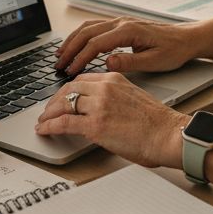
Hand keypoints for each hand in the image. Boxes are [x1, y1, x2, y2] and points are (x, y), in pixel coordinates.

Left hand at [34, 72, 189, 167]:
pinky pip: (64, 123)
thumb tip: (101, 109)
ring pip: (63, 105)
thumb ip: (114, 98)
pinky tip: (44, 130)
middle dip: (54, 101)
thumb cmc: (158, 123)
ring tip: (43, 122)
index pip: (82, 80)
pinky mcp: (95, 125)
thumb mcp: (133, 98)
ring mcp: (98, 106)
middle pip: (68, 89)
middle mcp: (104, 88)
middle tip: (48, 110)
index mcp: (114, 79)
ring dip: (49, 114)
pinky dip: (50, 126)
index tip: (61, 98)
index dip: (67, 90)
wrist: (168, 134)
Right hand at [54, 17, 203, 75]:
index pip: (96, 44)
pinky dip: (81, 35)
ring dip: (72, 40)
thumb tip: (107, 62)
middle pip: (86, 33)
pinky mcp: (121, 25)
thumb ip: (130, 62)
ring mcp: (120, 21)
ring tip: (60, 55)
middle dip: (69, 49)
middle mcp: (121, 23)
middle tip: (57, 65)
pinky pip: (94, 27)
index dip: (80, 58)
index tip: (70, 71)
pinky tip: (75, 45)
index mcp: (128, 31)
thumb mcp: (155, 61)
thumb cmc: (174, 51)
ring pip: (88, 27)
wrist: (187, 38)